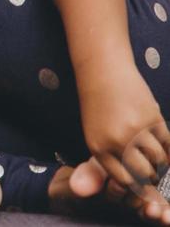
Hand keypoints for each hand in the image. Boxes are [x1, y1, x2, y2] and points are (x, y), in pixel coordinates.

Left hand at [78, 64, 169, 209]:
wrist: (103, 72)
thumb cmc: (97, 103)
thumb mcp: (95, 131)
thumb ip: (111, 155)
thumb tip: (136, 180)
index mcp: (97, 147)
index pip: (123, 179)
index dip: (136, 185)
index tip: (144, 185)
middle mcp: (117, 142)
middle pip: (144, 173)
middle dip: (151, 175)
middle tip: (154, 173)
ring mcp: (136, 130)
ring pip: (159, 159)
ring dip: (162, 161)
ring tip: (158, 157)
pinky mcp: (153, 118)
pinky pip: (168, 143)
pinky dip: (169, 148)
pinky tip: (165, 147)